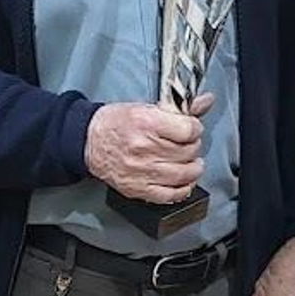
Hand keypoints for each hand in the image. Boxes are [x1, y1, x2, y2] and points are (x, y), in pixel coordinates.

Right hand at [84, 94, 210, 203]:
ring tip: (189, 161)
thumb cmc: (115, 123)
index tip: (192, 128)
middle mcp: (143, 148)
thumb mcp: (145, 108)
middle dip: (193, 146)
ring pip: (184, 174)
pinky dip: (182, 188)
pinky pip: (171, 194)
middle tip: (187, 143)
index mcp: (145, 123)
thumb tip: (206, 100)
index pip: (188, 130)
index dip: (195, 128)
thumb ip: (178, 108)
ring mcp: (141, 171)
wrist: (88, 142)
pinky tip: (181, 180)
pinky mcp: (138, 188)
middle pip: (188, 152)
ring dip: (193, 168)